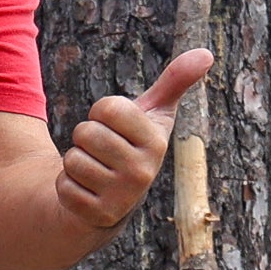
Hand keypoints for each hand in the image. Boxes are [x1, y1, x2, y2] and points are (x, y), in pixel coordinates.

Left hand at [61, 50, 211, 229]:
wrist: (116, 200)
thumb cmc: (133, 146)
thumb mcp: (154, 114)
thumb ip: (175, 82)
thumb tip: (206, 53)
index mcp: (156, 142)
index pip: (108, 107)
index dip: (102, 112)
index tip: (114, 127)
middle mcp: (143, 172)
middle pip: (86, 132)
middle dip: (86, 137)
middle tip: (102, 151)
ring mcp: (121, 198)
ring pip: (72, 159)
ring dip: (76, 162)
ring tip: (96, 170)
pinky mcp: (98, 216)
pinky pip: (64, 187)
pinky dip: (68, 186)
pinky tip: (87, 191)